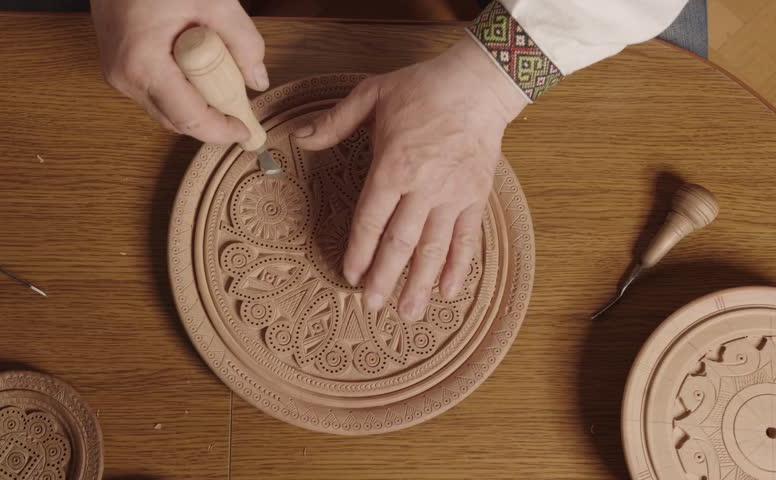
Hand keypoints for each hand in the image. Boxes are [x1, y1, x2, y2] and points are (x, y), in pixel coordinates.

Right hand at [91, 0, 267, 142]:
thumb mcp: (213, 1)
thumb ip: (242, 41)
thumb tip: (258, 80)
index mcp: (143, 64)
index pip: (189, 118)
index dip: (222, 130)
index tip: (247, 131)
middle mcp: (124, 76)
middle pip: (177, 121)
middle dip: (211, 120)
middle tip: (241, 108)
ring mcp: (117, 73)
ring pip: (165, 109)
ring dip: (196, 104)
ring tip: (222, 82)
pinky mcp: (118, 65)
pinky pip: (155, 92)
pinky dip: (180, 90)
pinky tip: (199, 70)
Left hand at [294, 37, 526, 320]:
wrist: (477, 84)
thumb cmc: (423, 88)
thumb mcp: (371, 94)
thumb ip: (334, 121)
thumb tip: (298, 137)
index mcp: (393, 167)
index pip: (371, 220)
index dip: (359, 251)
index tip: (350, 275)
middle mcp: (423, 188)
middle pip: (400, 242)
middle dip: (384, 278)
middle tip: (371, 306)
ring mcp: (452, 196)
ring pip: (433, 248)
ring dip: (419, 284)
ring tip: (409, 313)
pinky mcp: (475, 197)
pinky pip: (466, 238)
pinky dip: (458, 266)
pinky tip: (448, 291)